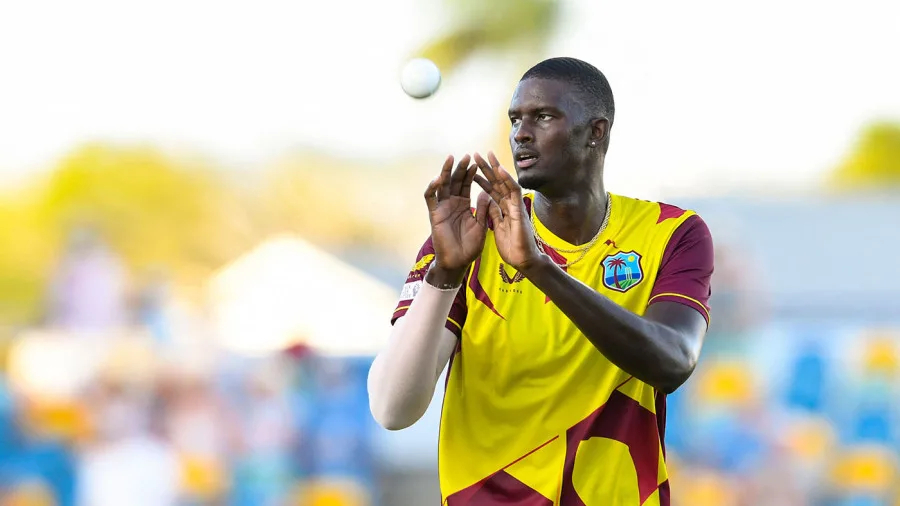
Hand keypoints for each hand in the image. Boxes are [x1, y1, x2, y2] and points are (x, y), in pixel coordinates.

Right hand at [424, 155, 490, 280]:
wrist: (458, 263)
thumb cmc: (470, 247)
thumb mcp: (481, 226)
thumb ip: (483, 210)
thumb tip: (486, 192)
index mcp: (464, 205)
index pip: (466, 184)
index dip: (471, 173)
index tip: (477, 162)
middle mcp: (452, 204)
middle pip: (454, 181)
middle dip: (460, 168)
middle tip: (466, 156)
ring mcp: (442, 208)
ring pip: (442, 185)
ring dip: (446, 172)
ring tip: (451, 159)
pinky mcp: (434, 214)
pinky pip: (430, 198)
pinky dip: (433, 187)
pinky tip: (438, 179)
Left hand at [473, 152, 543, 271]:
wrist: (523, 261)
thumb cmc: (513, 248)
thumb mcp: (498, 228)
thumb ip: (494, 215)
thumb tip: (489, 203)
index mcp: (503, 209)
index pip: (491, 190)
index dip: (482, 179)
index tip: (471, 170)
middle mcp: (510, 204)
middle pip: (497, 182)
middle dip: (486, 168)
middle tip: (476, 154)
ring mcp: (515, 205)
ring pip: (505, 182)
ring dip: (495, 168)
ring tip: (486, 154)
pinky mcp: (519, 210)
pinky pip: (513, 191)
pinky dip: (507, 180)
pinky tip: (499, 169)